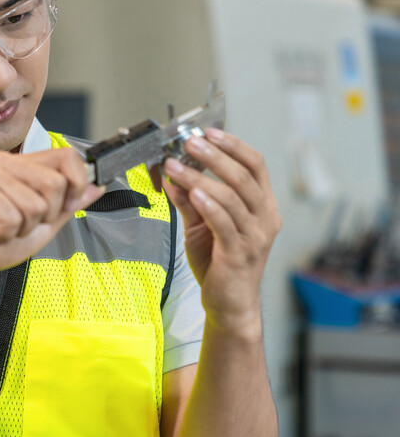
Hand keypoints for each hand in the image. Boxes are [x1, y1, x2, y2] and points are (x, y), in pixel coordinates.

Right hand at [0, 148, 104, 290]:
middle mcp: (3, 162)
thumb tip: (97, 186)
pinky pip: (11, 215)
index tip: (67, 204)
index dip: (77, 182)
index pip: (66, 156)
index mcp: (21, 165)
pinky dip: (4, 233)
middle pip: (55, 183)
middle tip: (22, 223)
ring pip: (34, 204)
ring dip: (22, 228)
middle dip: (45, 215)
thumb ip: (68, 205)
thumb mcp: (43, 225)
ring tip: (3, 229)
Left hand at [161, 129, 280, 334]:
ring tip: (176, 165)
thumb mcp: (201, 225)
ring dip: (200, 177)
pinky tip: (192, 191)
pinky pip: (225, 223)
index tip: (208, 132)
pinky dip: (208, 205)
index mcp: (262, 205)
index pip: (255, 165)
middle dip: (214, 155)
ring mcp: (256, 236)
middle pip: (243, 176)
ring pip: (231, 197)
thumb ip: (189, 200)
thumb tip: (171, 174)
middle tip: (189, 142)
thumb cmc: (219, 262)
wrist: (229, 303)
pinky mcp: (240, 253)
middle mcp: (265, 217)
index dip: (233, 146)